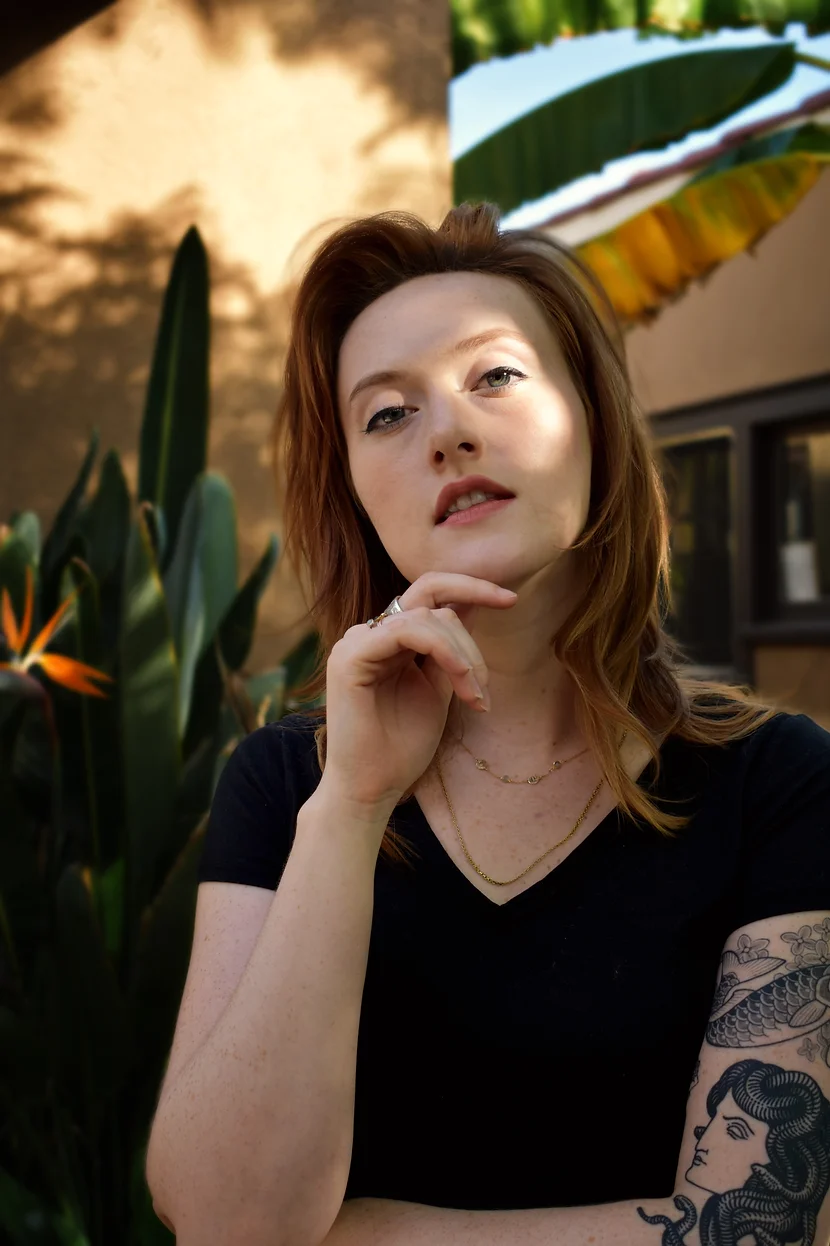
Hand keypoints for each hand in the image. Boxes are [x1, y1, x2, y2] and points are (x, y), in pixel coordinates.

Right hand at [320, 572, 516, 820]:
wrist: (373, 788)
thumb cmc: (402, 748)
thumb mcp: (438, 688)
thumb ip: (450, 651)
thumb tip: (472, 608)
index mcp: (388, 639)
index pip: (428, 594)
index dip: (470, 587)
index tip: (511, 599)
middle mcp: (369, 634)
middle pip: (431, 597)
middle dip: (472, 632)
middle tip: (486, 682)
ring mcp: (356, 642)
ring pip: (426, 617)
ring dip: (464, 654)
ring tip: (476, 696)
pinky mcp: (350, 657)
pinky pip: (408, 632)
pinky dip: (444, 651)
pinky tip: (462, 680)